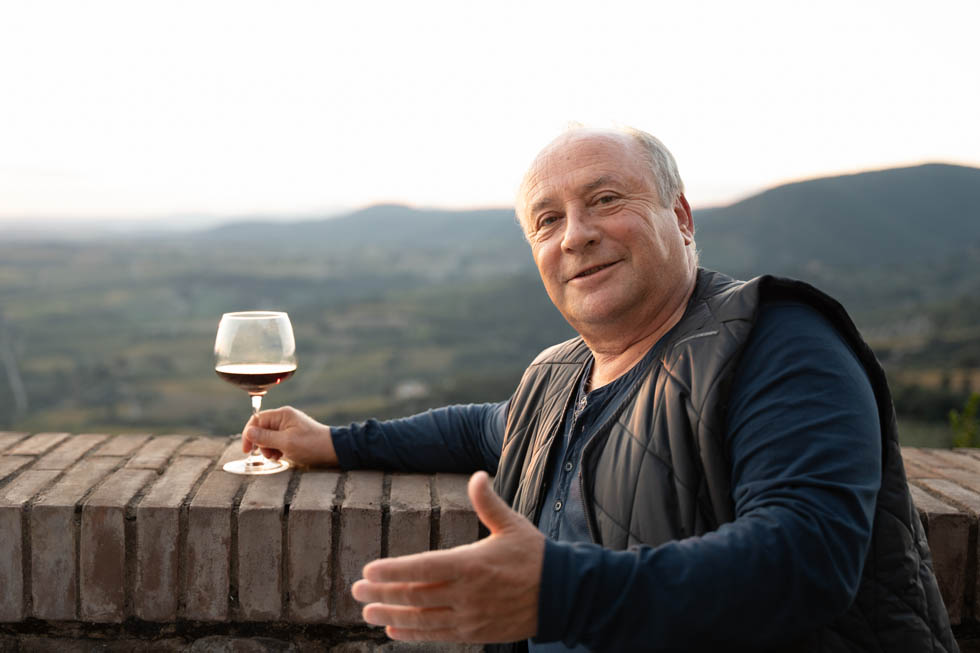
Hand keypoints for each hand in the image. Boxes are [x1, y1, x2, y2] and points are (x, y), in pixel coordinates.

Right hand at [242, 406, 337, 466]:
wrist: (334, 450)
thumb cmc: (311, 445)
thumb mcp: (286, 443)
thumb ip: (265, 437)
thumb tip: (248, 432)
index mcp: (282, 415)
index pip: (257, 420)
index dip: (249, 434)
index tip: (247, 450)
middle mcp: (284, 418)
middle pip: (262, 429)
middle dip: (261, 443)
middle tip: (269, 455)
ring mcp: (289, 426)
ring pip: (269, 437)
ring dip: (268, 448)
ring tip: (277, 456)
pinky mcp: (293, 435)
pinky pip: (278, 441)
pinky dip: (276, 449)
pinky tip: (282, 456)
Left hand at [352, 471, 544, 642]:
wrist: (563, 595)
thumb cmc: (535, 555)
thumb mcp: (512, 524)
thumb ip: (488, 502)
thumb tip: (478, 474)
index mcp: (472, 563)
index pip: (423, 567)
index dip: (394, 570)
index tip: (369, 569)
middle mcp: (467, 593)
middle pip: (415, 594)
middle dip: (383, 592)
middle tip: (356, 589)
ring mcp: (470, 616)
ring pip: (422, 618)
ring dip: (391, 614)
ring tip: (367, 611)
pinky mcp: (476, 632)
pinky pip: (437, 635)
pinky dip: (412, 633)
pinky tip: (393, 629)